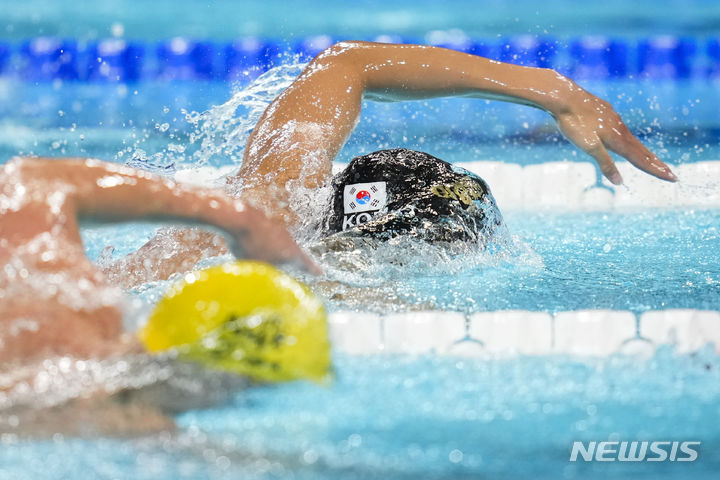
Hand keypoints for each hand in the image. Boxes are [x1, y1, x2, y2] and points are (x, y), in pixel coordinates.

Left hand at [226, 205, 321, 274]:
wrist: (236, 217)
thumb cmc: (249, 246)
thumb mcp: (260, 269)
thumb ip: (268, 276)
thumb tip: (269, 284)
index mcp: (291, 252)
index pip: (306, 264)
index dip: (313, 270)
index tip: (321, 273)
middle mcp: (287, 238)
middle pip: (291, 252)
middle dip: (289, 261)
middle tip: (288, 268)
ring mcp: (276, 226)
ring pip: (277, 243)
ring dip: (270, 251)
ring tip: (257, 257)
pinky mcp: (262, 220)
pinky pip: (263, 234)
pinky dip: (258, 241)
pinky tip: (246, 243)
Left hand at [553, 86, 676, 184]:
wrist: (564, 96)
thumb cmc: (574, 123)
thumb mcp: (589, 147)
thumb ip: (605, 164)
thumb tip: (619, 182)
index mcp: (618, 139)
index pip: (641, 160)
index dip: (656, 170)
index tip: (673, 178)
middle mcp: (620, 129)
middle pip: (642, 150)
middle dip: (656, 163)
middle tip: (670, 173)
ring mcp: (614, 119)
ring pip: (632, 139)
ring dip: (644, 152)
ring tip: (652, 160)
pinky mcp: (606, 113)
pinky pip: (622, 129)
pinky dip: (629, 140)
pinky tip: (625, 138)